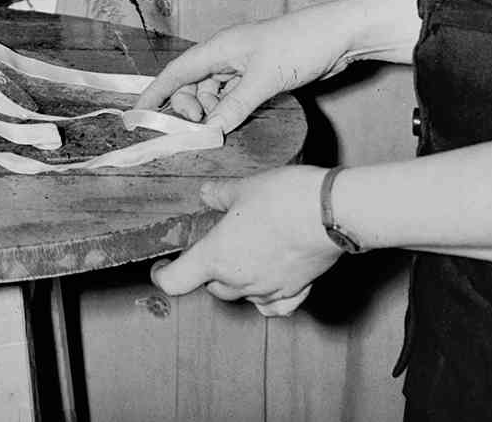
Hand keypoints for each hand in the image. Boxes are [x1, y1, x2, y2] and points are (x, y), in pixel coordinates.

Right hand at [133, 0, 357, 134]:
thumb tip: (208, 131)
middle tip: (201, 130)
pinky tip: (233, 121)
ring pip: (213, 94)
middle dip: (190, 109)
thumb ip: (234, 106)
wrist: (338, 35)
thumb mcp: (264, 79)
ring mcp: (243, 65)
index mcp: (220, 47)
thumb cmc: (300, 45)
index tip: (137, 115)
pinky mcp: (259, 75)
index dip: (155, 93)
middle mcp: (226, 55)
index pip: (177, 72)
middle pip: (192, 86)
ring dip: (212, 112)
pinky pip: (232, 96)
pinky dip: (228, 110)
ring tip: (221, 127)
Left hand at [149, 167, 341, 312]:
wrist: (330, 211)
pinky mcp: (296, 291)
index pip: (176, 281)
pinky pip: (274, 305)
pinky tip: (270, 281)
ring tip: (245, 254)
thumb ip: (220, 195)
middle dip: (208, 270)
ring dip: (237, 281)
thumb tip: (208, 194)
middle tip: (216, 246)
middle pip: (212, 287)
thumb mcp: (244, 187)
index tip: (162, 268)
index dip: (163, 276)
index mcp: (217, 256)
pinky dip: (267, 298)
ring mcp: (268, 290)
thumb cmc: (284, 198)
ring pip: (242, 295)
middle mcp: (239, 280)